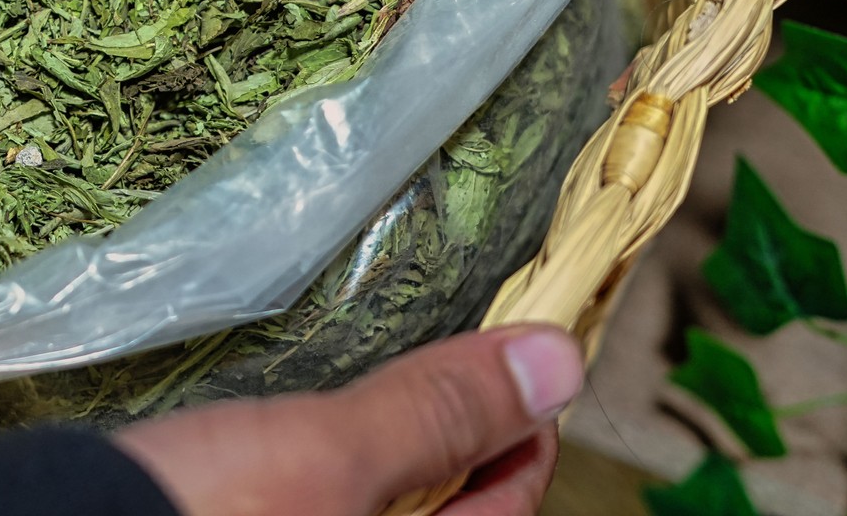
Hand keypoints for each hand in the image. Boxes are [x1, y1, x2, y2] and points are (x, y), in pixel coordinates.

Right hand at [114, 325, 583, 515]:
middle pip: (436, 511)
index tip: (522, 356)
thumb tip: (555, 360)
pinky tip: (292, 416)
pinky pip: (306, 506)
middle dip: (451, 435)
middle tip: (449, 348)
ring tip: (375, 370)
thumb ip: (438, 413)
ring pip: (367, 508)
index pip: (508, 511)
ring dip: (383, 448)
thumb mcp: (327, 459)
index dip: (524, 429)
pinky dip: (318, 462)